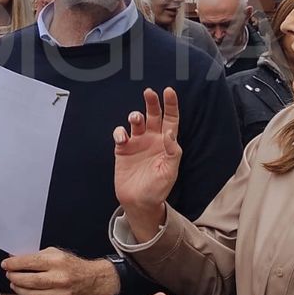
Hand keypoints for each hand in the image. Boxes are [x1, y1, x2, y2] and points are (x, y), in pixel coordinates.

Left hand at [1, 248, 118, 294]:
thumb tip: (14, 259)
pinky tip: (26, 293)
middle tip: (9, 274)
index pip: (30, 262)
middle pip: (30, 281)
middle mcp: (60, 278)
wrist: (95, 281)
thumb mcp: (55, 253)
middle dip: (15, 277)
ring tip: (15, 284)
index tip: (5, 264)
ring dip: (20, 290)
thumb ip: (35, 256)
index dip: (14, 264)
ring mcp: (62, 294)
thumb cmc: (73, 265)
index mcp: (58, 261)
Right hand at [114, 88, 181, 240]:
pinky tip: (122, 138)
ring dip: (135, 116)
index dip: (171, 105)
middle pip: (153, 115)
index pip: (170, 120)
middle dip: (151, 102)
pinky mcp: (123, 149)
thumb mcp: (170, 172)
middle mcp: (151, 140)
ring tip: (135, 119)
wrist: (139, 202)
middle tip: (149, 92)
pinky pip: (120, 134)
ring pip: (136, 122)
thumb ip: (173, 151)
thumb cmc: (157, 189)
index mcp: (166, 143)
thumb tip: (171, 133)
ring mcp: (137, 143)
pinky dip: (120, 132)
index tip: (169, 91)